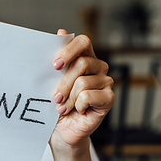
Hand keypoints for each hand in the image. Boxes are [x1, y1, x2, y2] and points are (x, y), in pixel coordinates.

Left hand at [50, 29, 113, 151]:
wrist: (61, 129)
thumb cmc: (56, 102)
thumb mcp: (51, 81)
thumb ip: (57, 59)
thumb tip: (60, 31)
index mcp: (84, 57)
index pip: (83, 41)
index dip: (70, 50)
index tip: (55, 65)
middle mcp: (97, 66)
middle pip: (82, 64)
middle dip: (63, 83)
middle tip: (54, 97)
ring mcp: (105, 81)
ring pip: (83, 82)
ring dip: (68, 98)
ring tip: (62, 108)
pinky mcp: (109, 98)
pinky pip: (90, 96)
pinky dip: (78, 105)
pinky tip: (77, 111)